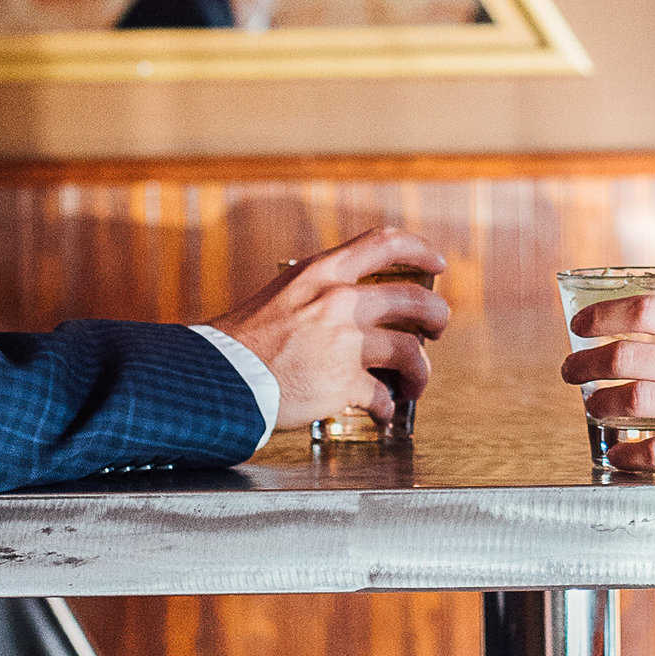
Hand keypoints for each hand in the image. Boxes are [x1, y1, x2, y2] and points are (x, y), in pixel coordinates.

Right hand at [212, 226, 449, 430]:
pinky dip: (386, 407)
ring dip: (420, 372)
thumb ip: (318, 296)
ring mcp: (342, 342)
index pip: (383, 243)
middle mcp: (336, 300)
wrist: (217, 377)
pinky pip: (382, 395)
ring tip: (414, 385)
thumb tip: (352, 309)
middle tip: (437, 329)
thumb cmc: (240, 343)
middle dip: (436, 315)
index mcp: (319, 273)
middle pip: (414, 299)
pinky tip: (379, 412)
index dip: (420, 250)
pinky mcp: (342, 383)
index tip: (436, 262)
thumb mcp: (280, 295)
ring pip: (410, 351)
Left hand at [565, 297, 654, 470]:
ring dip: (601, 405)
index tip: (582, 325)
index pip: (646, 310)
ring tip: (592, 408)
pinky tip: (619, 456)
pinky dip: (629, 455)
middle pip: (626, 356)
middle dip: (585, 364)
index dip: (603, 315)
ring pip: (635, 401)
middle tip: (572, 371)